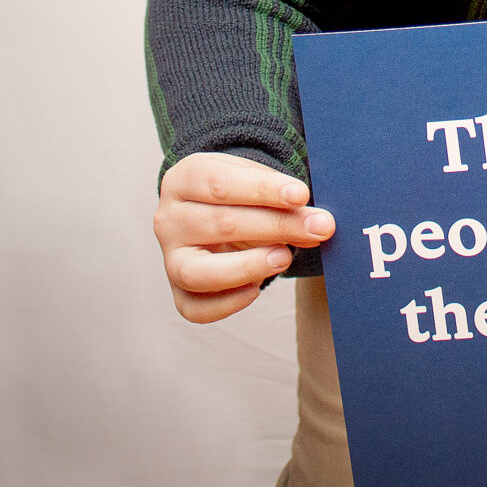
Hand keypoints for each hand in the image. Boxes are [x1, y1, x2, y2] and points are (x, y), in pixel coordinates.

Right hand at [151, 151, 335, 322]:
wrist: (215, 211)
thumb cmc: (241, 194)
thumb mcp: (257, 183)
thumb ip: (283, 200)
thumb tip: (317, 225)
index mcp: (184, 179)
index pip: (220, 183)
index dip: (263, 189)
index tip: (301, 195)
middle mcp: (168, 219)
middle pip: (219, 224)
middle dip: (275, 226)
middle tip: (318, 228)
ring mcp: (170, 258)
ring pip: (198, 272)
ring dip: (247, 266)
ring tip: (285, 258)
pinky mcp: (178, 291)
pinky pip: (195, 308)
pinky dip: (227, 304)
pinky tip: (256, 288)